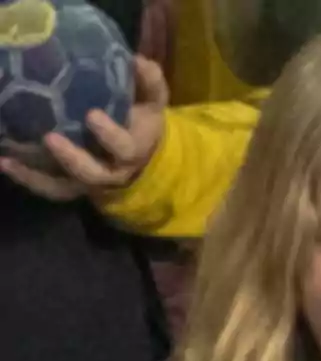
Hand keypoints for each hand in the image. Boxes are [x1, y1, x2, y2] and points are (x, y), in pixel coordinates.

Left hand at [0, 56, 167, 201]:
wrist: (142, 158)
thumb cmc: (142, 123)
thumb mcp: (153, 102)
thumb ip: (149, 82)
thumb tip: (136, 60)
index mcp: (132, 151)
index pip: (123, 148)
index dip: (109, 135)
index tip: (91, 115)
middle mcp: (110, 172)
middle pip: (92, 173)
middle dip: (72, 158)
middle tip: (50, 138)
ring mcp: (88, 182)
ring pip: (65, 187)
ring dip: (37, 176)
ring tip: (8, 161)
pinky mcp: (72, 185)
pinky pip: (49, 188)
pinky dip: (27, 178)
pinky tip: (5, 162)